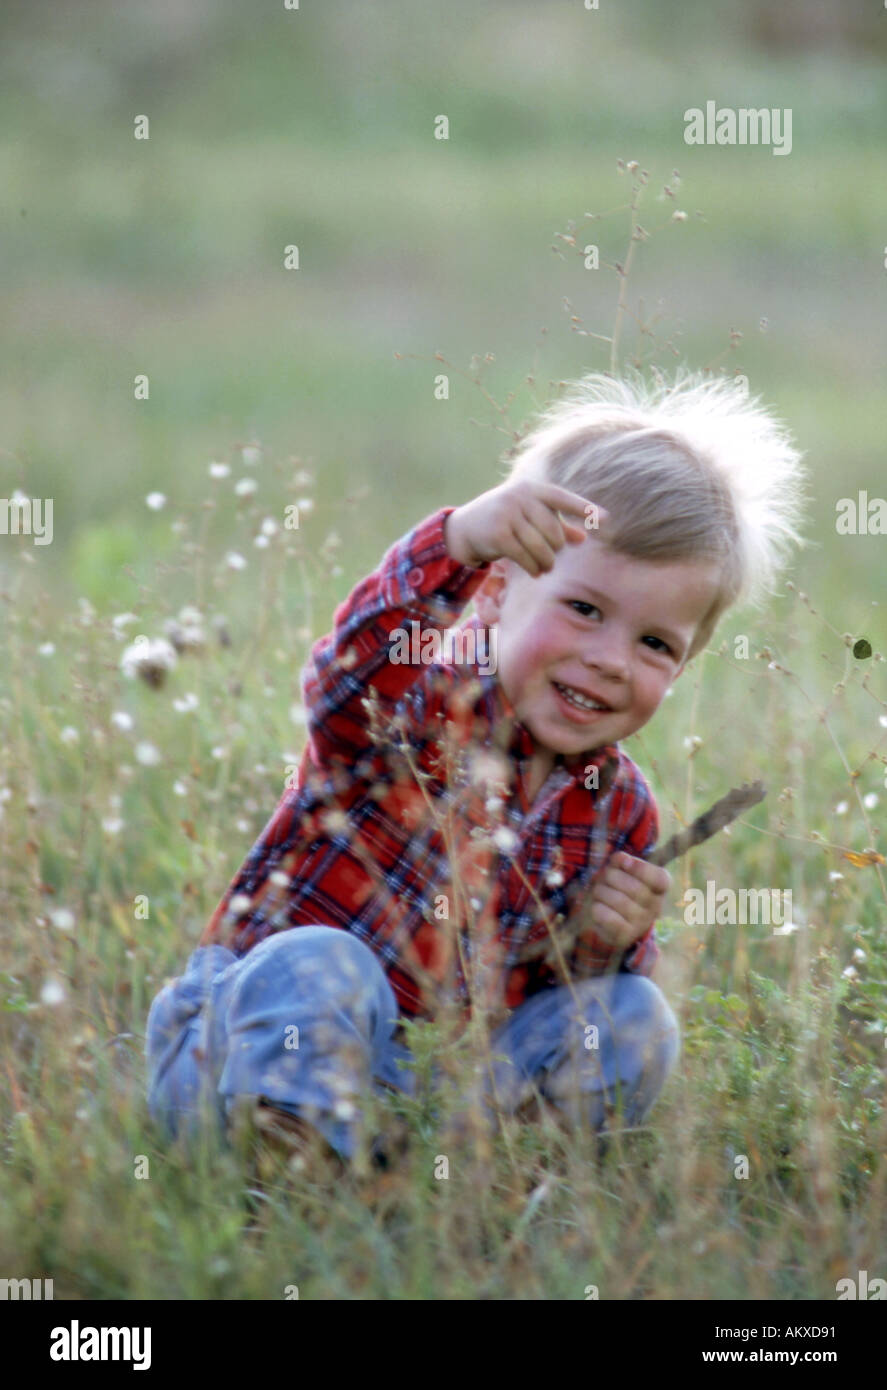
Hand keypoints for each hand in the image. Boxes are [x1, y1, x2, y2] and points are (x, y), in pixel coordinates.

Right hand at [443, 479, 606, 576]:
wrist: (465, 527)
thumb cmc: (505, 521)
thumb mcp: (530, 518)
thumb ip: (556, 526)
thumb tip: (584, 538)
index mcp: (531, 489)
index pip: (562, 498)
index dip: (583, 508)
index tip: (604, 519)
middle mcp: (519, 497)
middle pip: (552, 530)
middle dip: (556, 549)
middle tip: (552, 560)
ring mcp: (507, 514)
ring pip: (540, 545)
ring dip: (546, 562)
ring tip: (545, 569)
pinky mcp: (498, 534)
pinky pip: (525, 556)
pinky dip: (533, 567)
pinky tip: (534, 572)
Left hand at [587, 852, 670, 951]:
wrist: (617, 922)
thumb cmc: (621, 888)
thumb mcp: (624, 871)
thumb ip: (623, 861)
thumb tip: (621, 859)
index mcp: (660, 888)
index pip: (659, 878)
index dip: (640, 868)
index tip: (624, 862)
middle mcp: (655, 907)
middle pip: (633, 888)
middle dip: (610, 876)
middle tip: (604, 877)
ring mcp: (641, 923)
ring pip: (616, 900)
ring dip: (600, 891)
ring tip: (600, 892)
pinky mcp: (624, 936)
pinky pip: (605, 916)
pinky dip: (596, 907)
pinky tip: (599, 906)